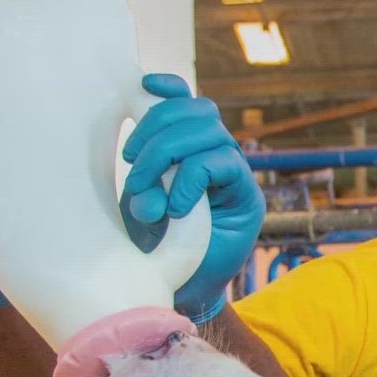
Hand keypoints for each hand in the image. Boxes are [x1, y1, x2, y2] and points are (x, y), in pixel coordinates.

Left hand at [121, 74, 264, 323]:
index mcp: (190, 150)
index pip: (187, 104)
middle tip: (131, 166)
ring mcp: (233, 174)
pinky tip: (176, 206)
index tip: (142, 86)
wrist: (181, 291)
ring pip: (210, 131)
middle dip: (157, 128)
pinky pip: (222, 164)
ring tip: (148, 191)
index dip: (169, 89)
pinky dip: (192, 178)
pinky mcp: (245, 196)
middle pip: (197, 111)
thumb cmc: (155, 247)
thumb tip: (137, 161)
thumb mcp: (139, 205)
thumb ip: (142, 180)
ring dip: (169, 153)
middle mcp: (216, 155)